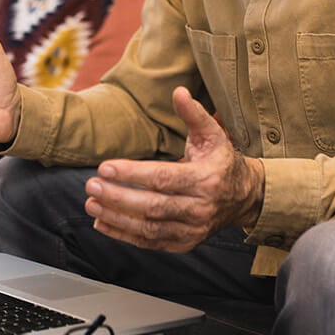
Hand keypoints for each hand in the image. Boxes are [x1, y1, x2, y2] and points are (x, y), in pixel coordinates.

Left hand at [83, 87, 264, 251]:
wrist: (244, 197)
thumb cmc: (221, 161)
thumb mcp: (212, 134)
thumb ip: (194, 114)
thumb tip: (178, 91)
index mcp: (206, 179)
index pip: (164, 178)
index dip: (132, 174)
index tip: (105, 167)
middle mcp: (200, 208)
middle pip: (153, 206)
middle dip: (119, 197)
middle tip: (91, 185)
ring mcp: (192, 229)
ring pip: (150, 228)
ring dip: (117, 218)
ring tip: (91, 204)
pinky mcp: (184, 243)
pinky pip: (151, 242)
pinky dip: (124, 235)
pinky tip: (102, 223)